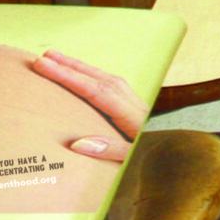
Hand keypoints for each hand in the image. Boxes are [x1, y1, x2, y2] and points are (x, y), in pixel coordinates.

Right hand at [31, 49, 146, 161]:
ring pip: (101, 76)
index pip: (95, 90)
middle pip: (97, 78)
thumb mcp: (133, 162)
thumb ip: (109, 151)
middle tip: (42, 57)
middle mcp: (132, 102)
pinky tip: (75, 72)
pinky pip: (105, 81)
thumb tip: (77, 143)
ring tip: (53, 57)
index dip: (68, 77)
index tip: (45, 66)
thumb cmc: (152, 160)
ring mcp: (132, 100)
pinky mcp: (130, 102)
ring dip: (76, 66)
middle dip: (68, 66)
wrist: (177, 157)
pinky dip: (87, 74)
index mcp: (131, 115)